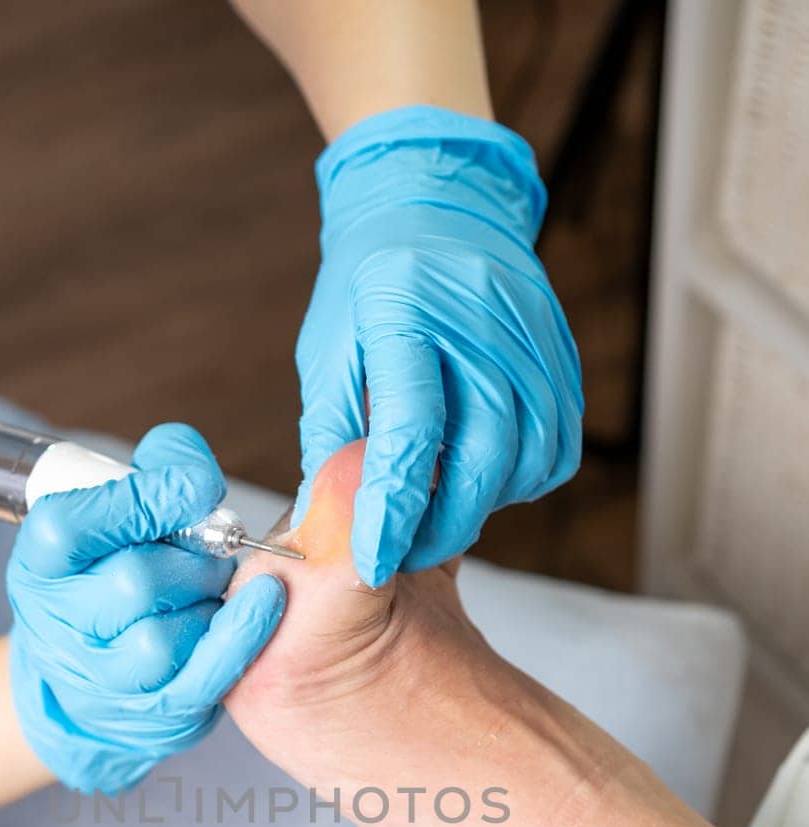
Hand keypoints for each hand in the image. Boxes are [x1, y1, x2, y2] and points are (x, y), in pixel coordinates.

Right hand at [7, 423, 285, 792]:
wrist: (100, 678)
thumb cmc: (117, 576)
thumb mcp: (115, 515)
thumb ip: (154, 471)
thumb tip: (192, 468)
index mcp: (41, 563)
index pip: (71, 526)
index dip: (141, 501)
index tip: (198, 486)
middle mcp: (60, 622)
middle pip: (133, 582)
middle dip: (191, 557)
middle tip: (210, 548)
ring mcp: (102, 676)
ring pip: (161, 637)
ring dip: (207, 599)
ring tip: (213, 586)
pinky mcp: (153, 712)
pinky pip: (201, 676)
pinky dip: (239, 635)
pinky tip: (266, 603)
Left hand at [295, 107, 582, 586]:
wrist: (433, 201)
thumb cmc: (368, 283)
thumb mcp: (328, 351)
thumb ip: (330, 438)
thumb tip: (330, 527)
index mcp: (405, 308)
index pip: (409, 428)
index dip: (392, 507)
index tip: (373, 563)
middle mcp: (481, 319)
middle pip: (481, 455)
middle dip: (441, 525)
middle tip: (403, 552)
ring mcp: (532, 335)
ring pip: (528, 458)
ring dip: (482, 506)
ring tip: (438, 513)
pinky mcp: (561, 353)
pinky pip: (557, 445)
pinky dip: (521, 481)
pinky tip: (482, 478)